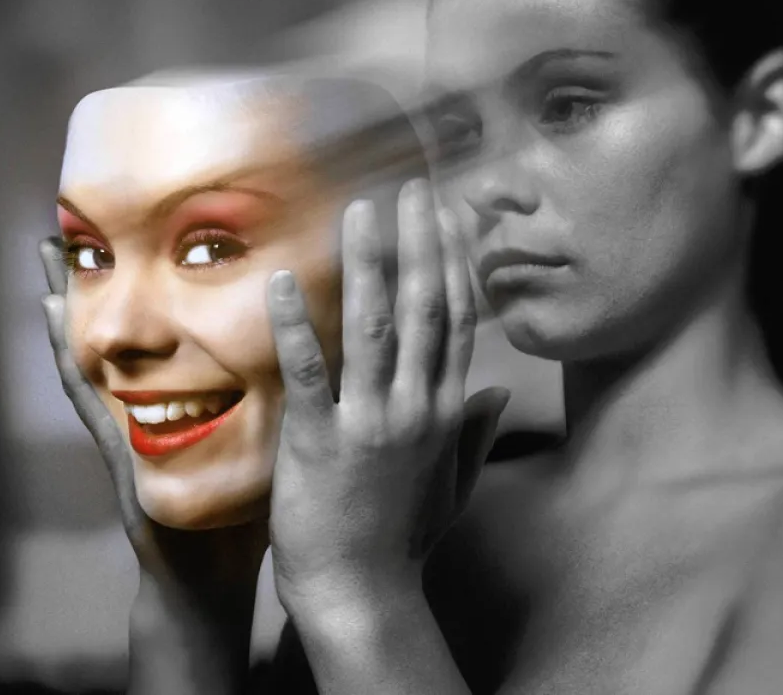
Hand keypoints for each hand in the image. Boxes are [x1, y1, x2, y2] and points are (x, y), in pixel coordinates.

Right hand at [38, 238, 267, 600]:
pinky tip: (61, 332)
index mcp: (184, 404)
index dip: (159, 290)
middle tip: (74, 228)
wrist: (214, 577)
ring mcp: (126, 430)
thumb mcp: (261, 448)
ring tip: (48, 261)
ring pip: (94, 358)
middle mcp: (147, 409)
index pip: (170, 336)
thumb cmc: (240, 514)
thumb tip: (327, 354)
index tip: (155, 235)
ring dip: (70, 313)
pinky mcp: (119, 458)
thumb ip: (277, 404)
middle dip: (103, 285)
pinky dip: (74, 368)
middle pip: (122, 337)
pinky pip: (91, 405)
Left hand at [265, 179, 509, 619]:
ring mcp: (369, 422)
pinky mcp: (319, 441)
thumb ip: (476, 435)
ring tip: (362, 209)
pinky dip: (296, 324)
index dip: (453, 263)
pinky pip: (308, 371)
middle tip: (413, 189)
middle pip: (424, 309)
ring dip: (370, 263)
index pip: (456, 322)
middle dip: (422, 243)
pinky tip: (283, 279)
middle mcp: (416, 407)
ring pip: (374, 328)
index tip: (449, 217)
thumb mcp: (454, 486)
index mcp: (446, 412)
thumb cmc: (403, 539)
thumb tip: (498, 394)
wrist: (362, 593)